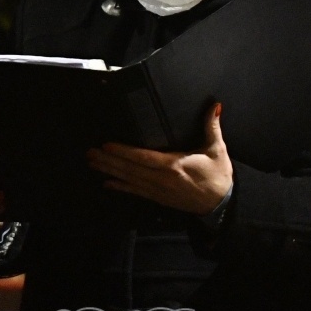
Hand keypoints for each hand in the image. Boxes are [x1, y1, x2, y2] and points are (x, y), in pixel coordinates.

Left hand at [87, 102, 232, 215]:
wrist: (220, 204)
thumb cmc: (218, 175)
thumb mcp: (217, 149)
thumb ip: (212, 127)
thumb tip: (215, 106)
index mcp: (174, 165)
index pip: (143, 157)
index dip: (123, 151)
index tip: (107, 145)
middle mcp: (161, 179)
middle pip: (130, 168)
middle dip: (109, 160)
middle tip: (90, 153)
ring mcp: (157, 190)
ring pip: (129, 179)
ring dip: (109, 171)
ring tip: (92, 163)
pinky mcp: (158, 198)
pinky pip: (135, 191)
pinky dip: (120, 187)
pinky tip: (107, 183)